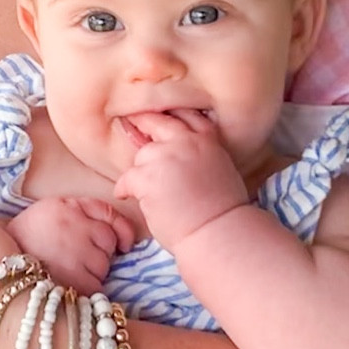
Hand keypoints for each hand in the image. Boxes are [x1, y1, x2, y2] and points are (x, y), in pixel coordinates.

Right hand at [7, 196, 134, 295]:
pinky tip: (69, 287)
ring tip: (70, 273)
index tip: (123, 245)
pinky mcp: (73, 280)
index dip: (122, 231)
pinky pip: (96, 288)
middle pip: (109, 243)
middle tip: (79, 260)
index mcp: (69, 206)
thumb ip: (83, 212)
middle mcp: (75, 226)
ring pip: (104, 267)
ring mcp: (75, 253)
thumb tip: (119, 236)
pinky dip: (86, 291)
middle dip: (101, 254)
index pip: (109, 214)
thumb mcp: (52, 210)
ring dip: (94, 273)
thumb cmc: (26, 238)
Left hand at [113, 110, 247, 250]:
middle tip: (131, 124)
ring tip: (147, 190)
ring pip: (142, 156)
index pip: (186, 117)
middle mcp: (186, 142)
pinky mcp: (148, 178)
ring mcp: (165, 158)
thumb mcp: (222, 170)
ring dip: (142, 171)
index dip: (170, 116)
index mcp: (208, 141)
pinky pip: (127, 178)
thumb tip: (184, 157)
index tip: (159, 118)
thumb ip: (203, 155)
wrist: (218, 232)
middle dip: (143, 123)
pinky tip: (127, 196)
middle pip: (157, 123)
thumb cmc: (223, 212)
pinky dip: (125, 189)